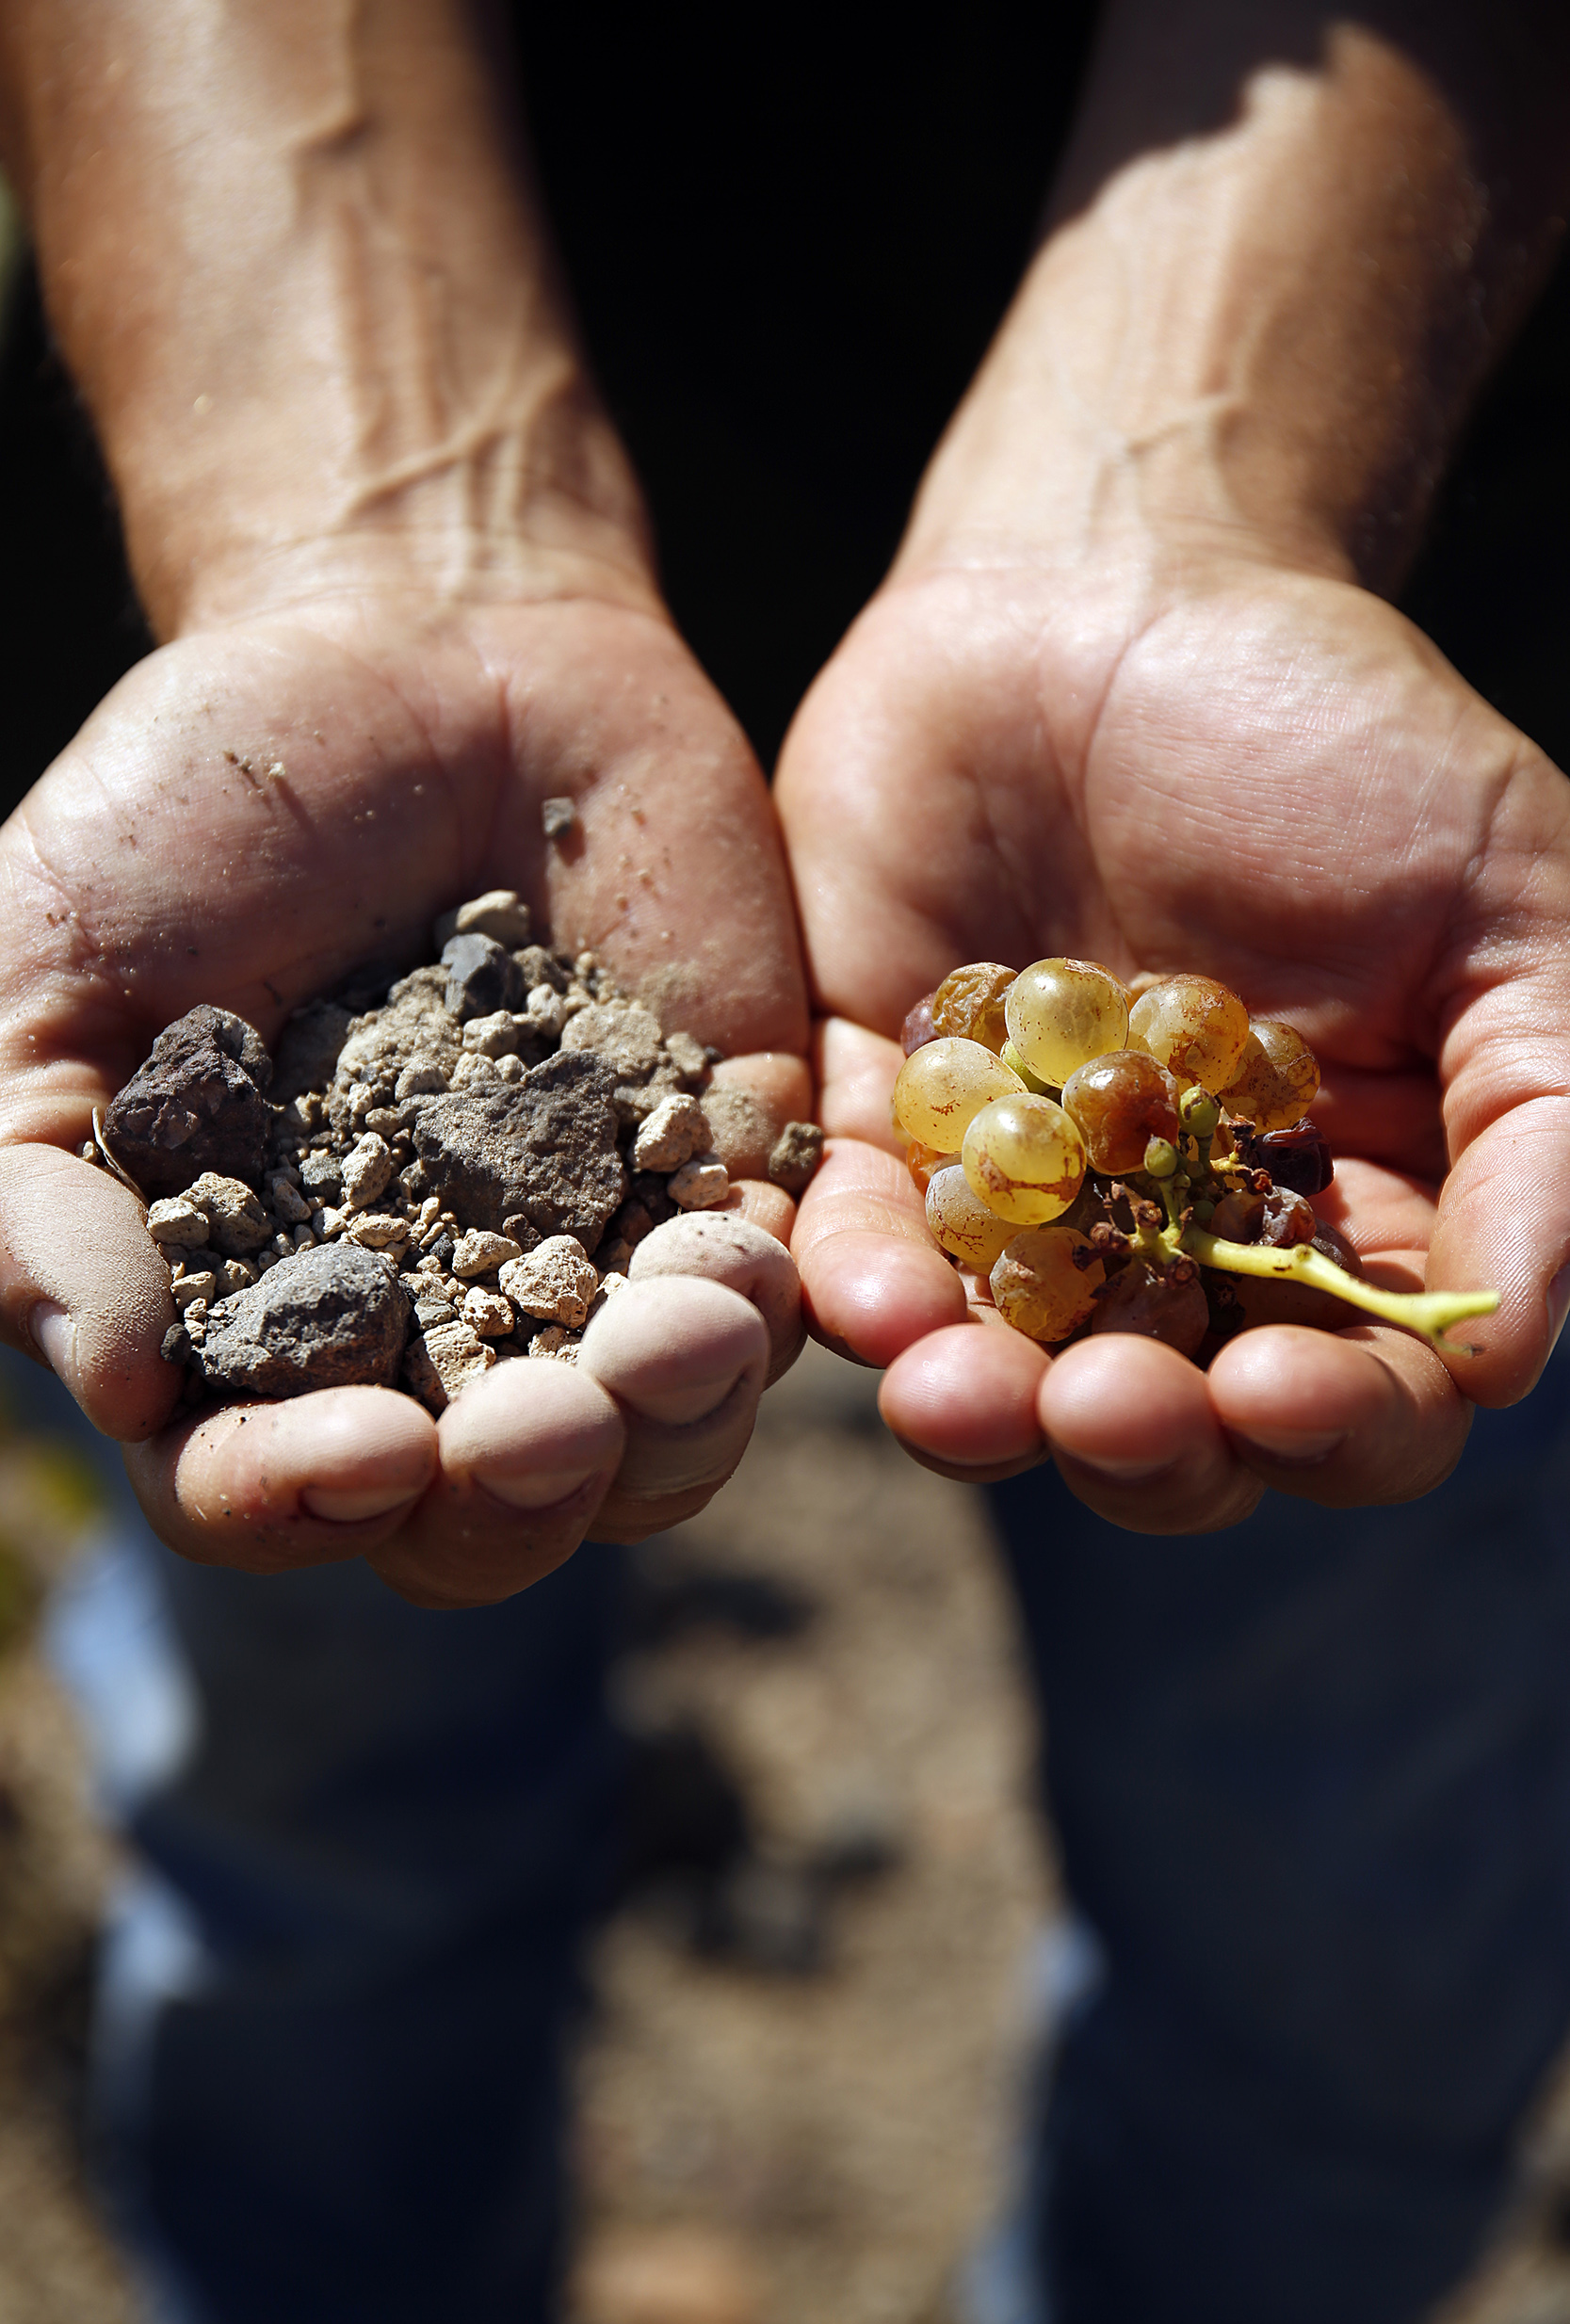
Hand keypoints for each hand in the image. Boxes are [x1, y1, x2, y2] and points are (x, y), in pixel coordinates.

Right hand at [0, 579, 808, 1600]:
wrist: (419, 646)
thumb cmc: (195, 810)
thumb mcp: (43, 973)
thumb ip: (35, 1186)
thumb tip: (118, 1386)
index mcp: (253, 1317)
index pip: (264, 1484)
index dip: (298, 1503)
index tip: (361, 1450)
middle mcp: (430, 1328)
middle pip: (480, 1520)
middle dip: (512, 1500)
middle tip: (539, 1428)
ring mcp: (589, 1258)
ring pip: (650, 1450)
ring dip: (666, 1433)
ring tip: (673, 1336)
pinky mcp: (727, 1173)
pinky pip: (771, 1304)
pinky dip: (764, 1317)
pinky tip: (742, 1261)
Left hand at [779, 543, 1569, 1531]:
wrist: (1110, 589)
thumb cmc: (1333, 738)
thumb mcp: (1499, 902)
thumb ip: (1538, 1115)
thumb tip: (1508, 1351)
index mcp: (1335, 1211)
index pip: (1353, 1386)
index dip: (1331, 1425)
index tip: (1287, 1392)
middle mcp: (1171, 1236)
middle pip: (1168, 1414)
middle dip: (1144, 1441)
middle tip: (1112, 1411)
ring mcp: (1016, 1194)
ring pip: (999, 1362)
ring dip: (982, 1408)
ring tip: (958, 1399)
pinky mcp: (872, 1123)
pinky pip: (853, 1235)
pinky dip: (855, 1281)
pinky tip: (863, 1306)